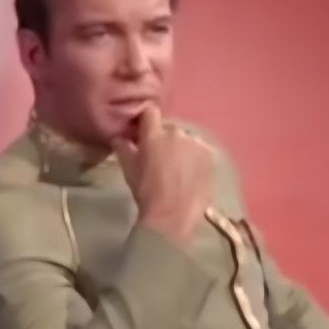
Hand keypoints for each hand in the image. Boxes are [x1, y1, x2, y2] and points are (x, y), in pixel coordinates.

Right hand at [113, 105, 212, 248]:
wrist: (172, 216)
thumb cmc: (146, 193)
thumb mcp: (129, 171)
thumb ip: (123, 149)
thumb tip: (119, 138)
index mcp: (154, 134)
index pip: (150, 111)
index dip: (147, 120)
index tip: (144, 132)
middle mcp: (176, 133)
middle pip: (169, 129)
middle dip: (165, 140)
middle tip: (161, 159)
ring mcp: (195, 143)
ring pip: (186, 140)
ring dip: (182, 149)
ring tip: (178, 170)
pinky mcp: (210, 156)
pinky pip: (200, 151)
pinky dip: (196, 159)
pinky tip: (192, 175)